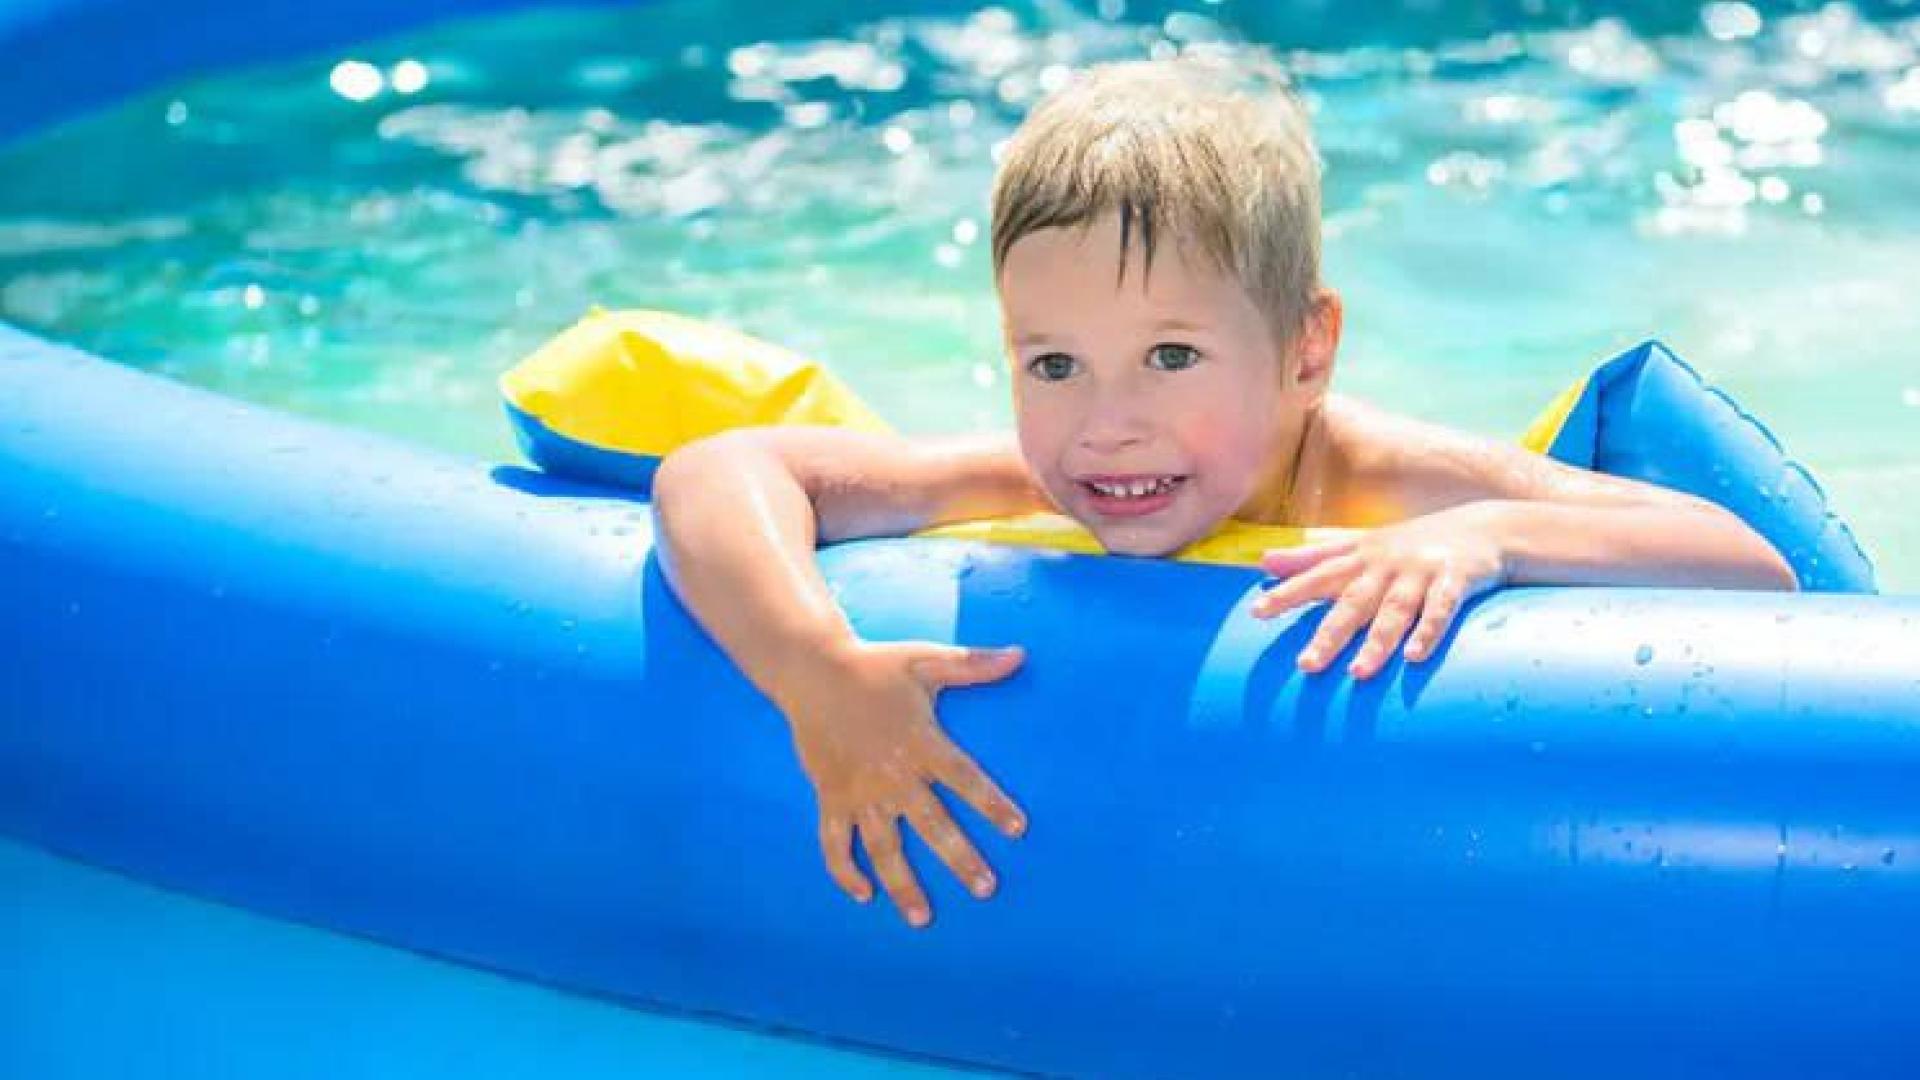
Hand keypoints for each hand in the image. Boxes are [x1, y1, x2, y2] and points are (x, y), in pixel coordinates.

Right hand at [774, 640, 1027, 927]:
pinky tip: (863, 895)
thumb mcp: (925, 660)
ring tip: (923, 917)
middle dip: (960, 859)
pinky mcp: (831, 796)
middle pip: (932, 825)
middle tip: (986, 889)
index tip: (1017, 829)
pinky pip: (834, 842)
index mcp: (920, 741)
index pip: (964, 778)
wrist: (811, 670)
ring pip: (883, 847)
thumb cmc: (874, 666)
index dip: (991, 803)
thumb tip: (1020, 655)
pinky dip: (844, 870)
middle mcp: (892, 774)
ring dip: (902, 884)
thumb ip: (972, 664)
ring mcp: (859, 791)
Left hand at [1251, 504, 1508, 678]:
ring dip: (1377, 642)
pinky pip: (1442, 610)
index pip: (1318, 576)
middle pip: (1353, 602)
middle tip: (1305, 666)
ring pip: (1395, 610)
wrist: (1488, 528)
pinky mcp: (1457, 579)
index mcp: (1362, 557)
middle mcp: (1387, 564)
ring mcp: (1422, 571)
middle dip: (1329, 633)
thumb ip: (1314, 554)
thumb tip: (1263, 560)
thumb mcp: (1362, 542)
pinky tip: (1415, 658)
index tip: (1257, 612)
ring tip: (1358, 673)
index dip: (1289, 592)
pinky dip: (1429, 632)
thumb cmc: (1414, 541)